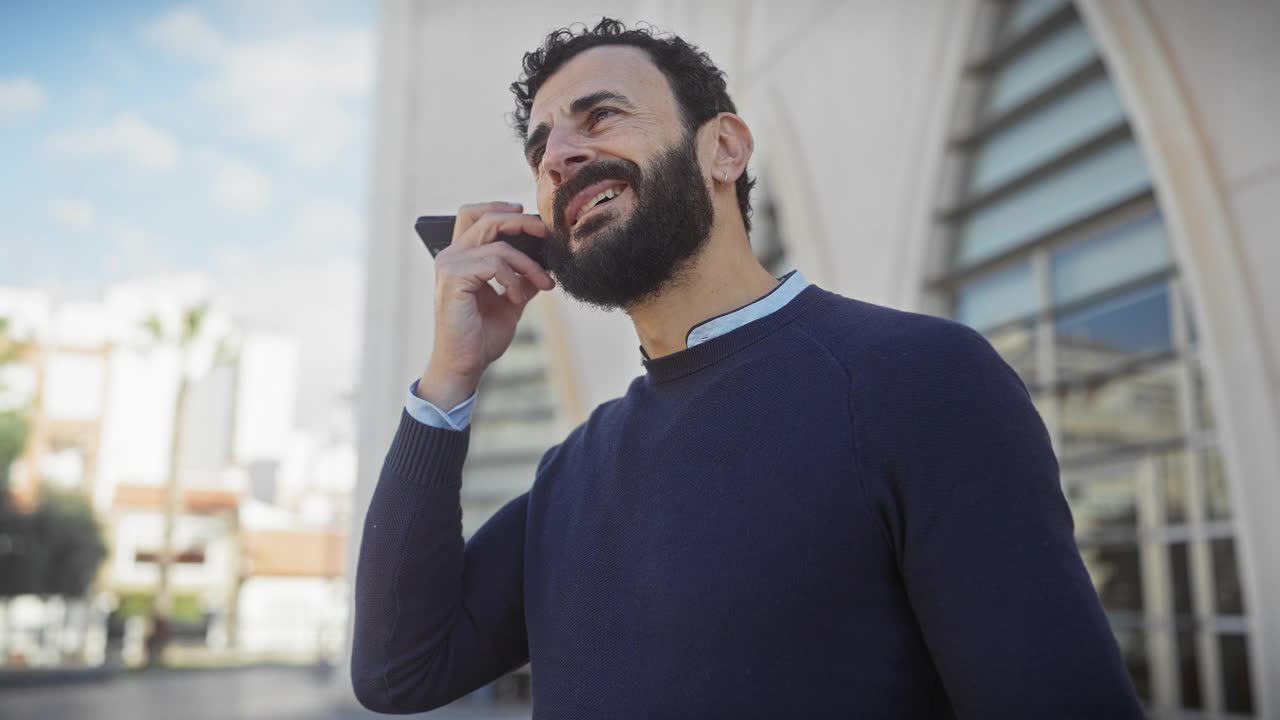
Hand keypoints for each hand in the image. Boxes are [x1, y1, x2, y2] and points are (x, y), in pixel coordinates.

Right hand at [417, 202, 555, 408]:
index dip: (498, 207)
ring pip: (499, 245)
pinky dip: (514, 279)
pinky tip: (518, 297)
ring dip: (528, 265)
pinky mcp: (453, 278)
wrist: (465, 364)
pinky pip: (494, 263)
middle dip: (522, 222)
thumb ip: (522, 279)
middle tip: (546, 234)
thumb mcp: (510, 301)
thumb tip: (543, 262)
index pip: (473, 216)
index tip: (526, 214)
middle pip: (486, 219)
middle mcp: (450, 257)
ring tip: (541, 285)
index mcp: (460, 258)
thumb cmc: (481, 336)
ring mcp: (449, 266)